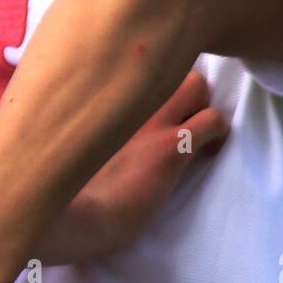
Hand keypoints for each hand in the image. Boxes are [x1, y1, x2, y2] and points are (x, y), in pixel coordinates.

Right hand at [44, 70, 227, 262]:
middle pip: (168, 61)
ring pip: (197, 83)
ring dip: (201, 105)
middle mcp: (127, 101)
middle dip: (179, 86)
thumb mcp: (66, 146)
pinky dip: (218, 134)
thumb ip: (77, 129)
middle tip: (179, 117)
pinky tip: (207, 153)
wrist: (74, 220)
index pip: (133, 65)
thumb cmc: (63, 193)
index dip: (149, 81)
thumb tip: (66, 131)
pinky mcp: (172, 146)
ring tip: (194, 133)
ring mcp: (151, 121)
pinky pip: (213, 121)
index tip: (149, 107)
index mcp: (100, 100)